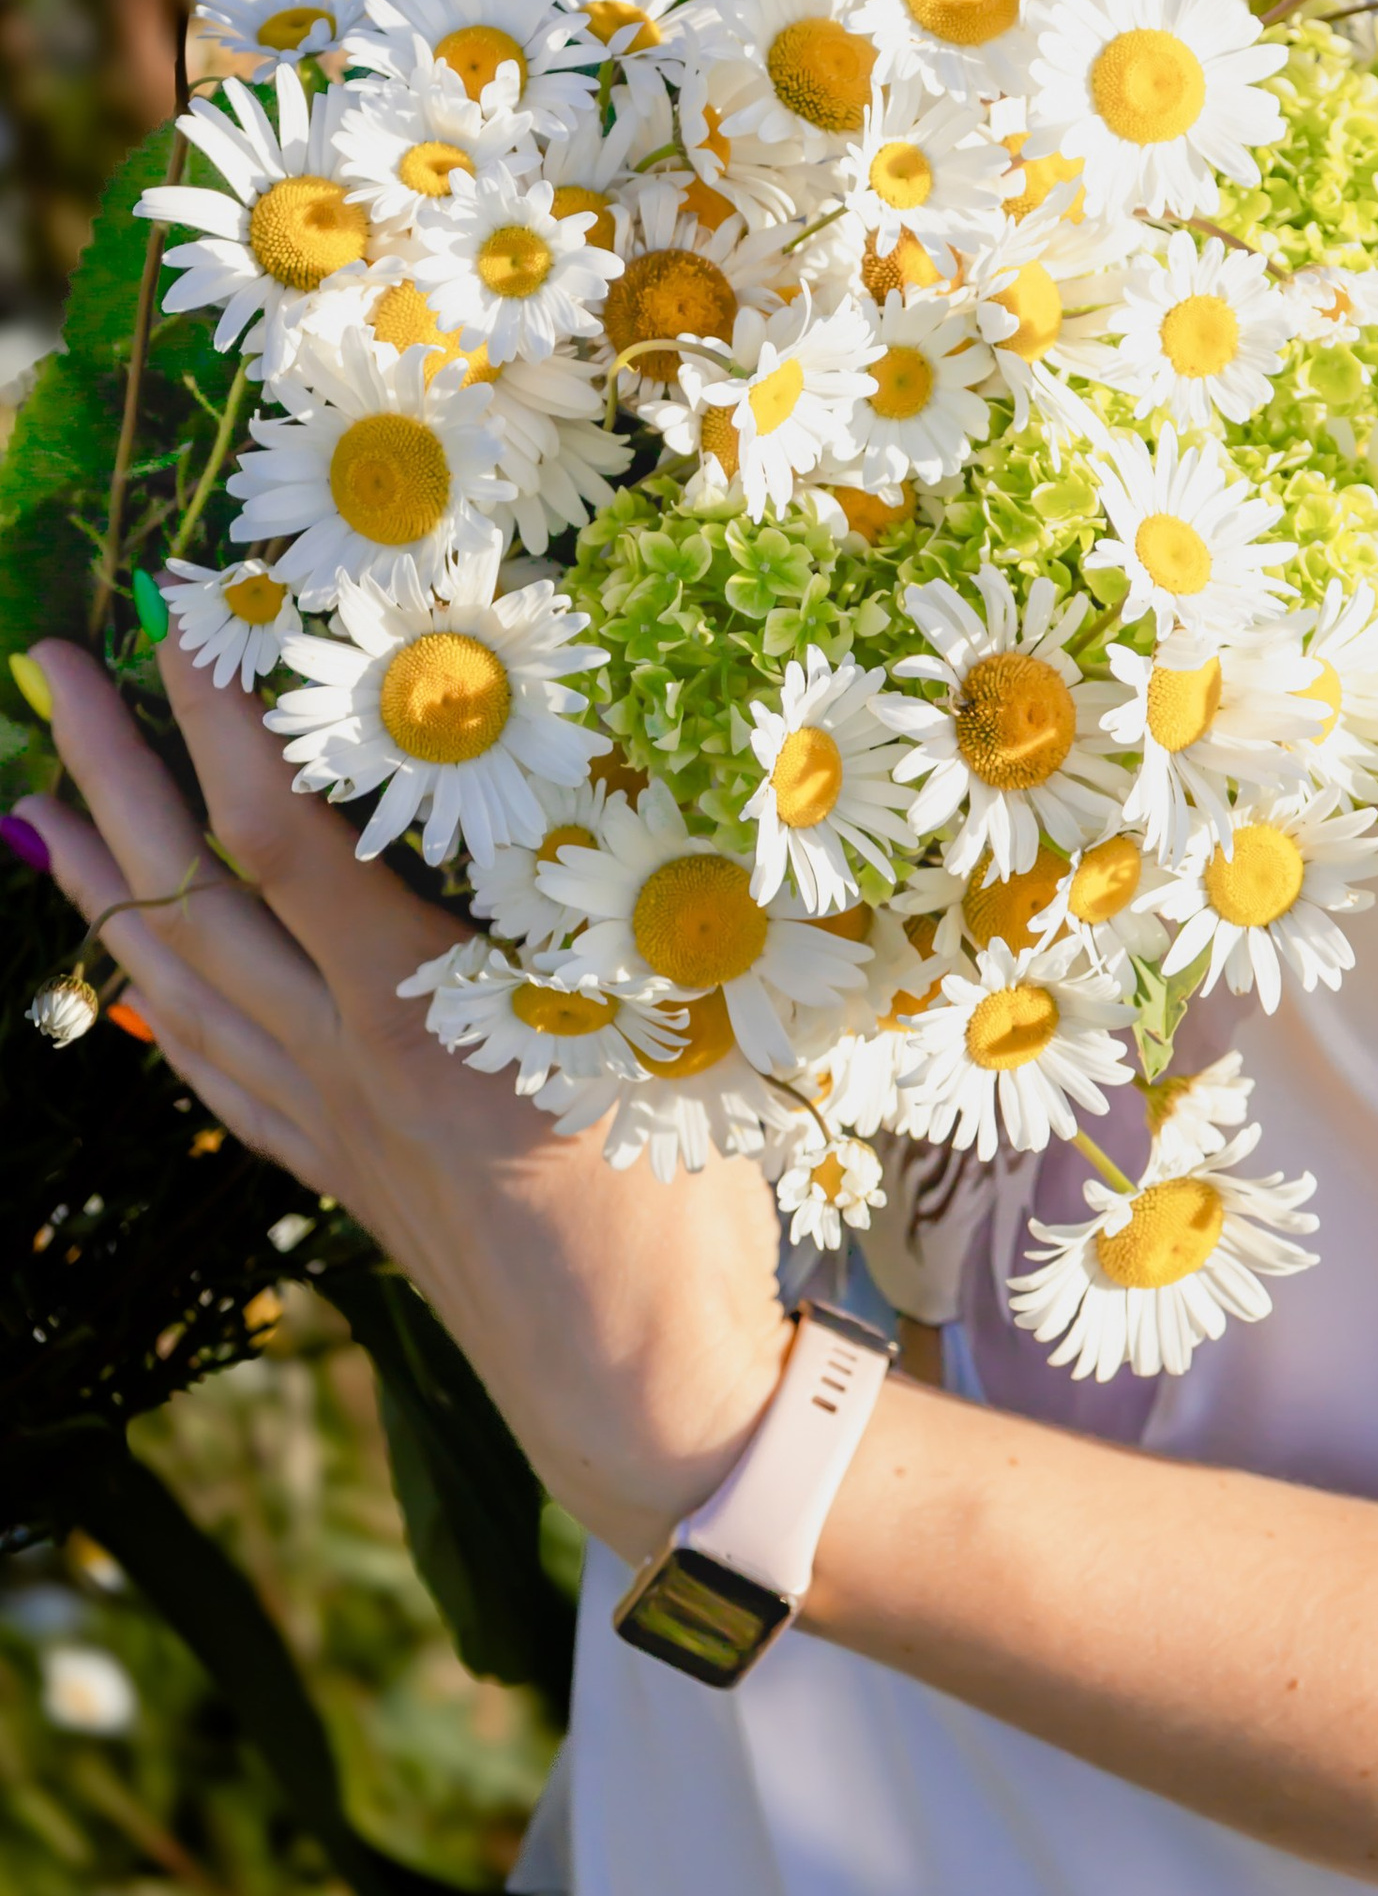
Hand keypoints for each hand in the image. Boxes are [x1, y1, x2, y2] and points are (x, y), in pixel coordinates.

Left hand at [17, 631, 789, 1562]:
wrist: (642, 1393)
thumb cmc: (675, 1204)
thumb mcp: (668, 1023)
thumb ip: (619, 893)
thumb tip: (603, 753)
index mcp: (413, 1008)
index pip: (284, 835)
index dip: (230, 723)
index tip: (192, 621)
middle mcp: (340, 1058)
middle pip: (190, 893)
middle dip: (114, 769)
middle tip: (51, 664)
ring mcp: (326, 1122)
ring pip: (175, 982)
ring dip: (101, 879)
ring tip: (38, 800)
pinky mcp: (338, 1173)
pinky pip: (209, 1073)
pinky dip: (151, 1006)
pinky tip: (122, 976)